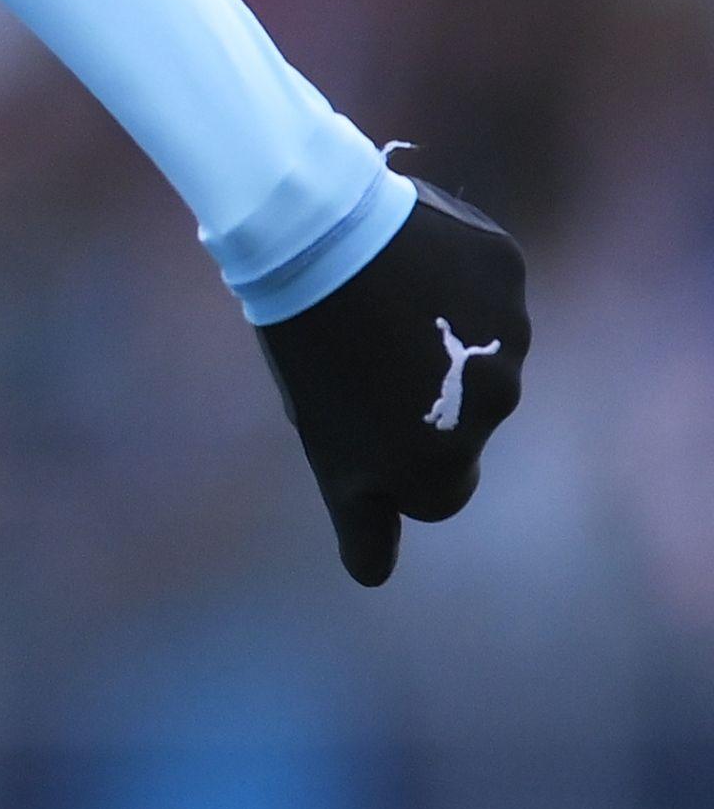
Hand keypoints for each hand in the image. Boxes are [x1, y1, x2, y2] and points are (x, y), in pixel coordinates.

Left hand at [254, 178, 527, 584]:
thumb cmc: (299, 337)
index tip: (380, 439)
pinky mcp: (510, 283)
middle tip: (371, 356)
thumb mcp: (319, 435)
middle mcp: (479, 418)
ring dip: (450, 343)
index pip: (435, 501)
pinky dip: (462, 286)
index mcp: (422, 470)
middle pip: (464, 428)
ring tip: (387, 303)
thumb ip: (361, 503)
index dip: (403, 469)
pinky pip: (491, 294)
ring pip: (485, 360)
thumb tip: (374, 574)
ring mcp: (505, 350)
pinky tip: (413, 262)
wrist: (312, 234)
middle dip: (429, 405)